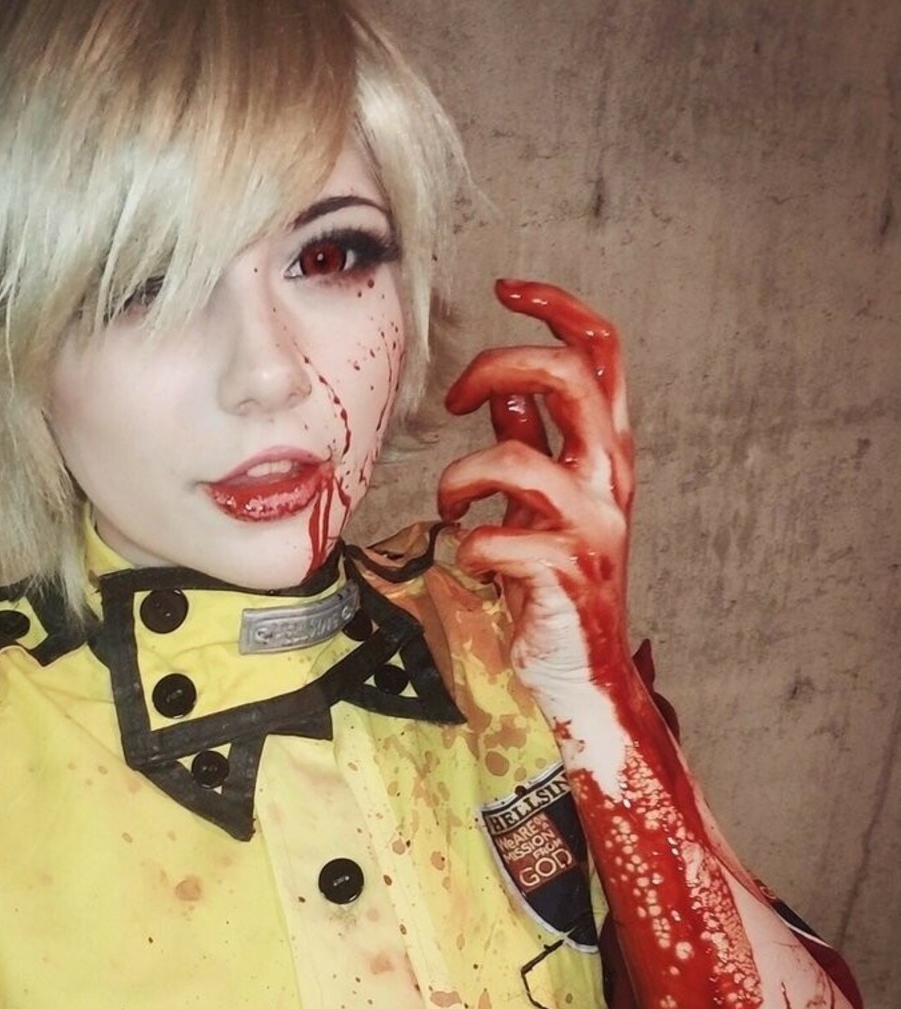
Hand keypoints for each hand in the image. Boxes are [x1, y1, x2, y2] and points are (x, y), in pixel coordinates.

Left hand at [437, 280, 634, 706]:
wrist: (580, 670)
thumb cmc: (556, 582)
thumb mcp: (544, 499)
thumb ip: (529, 442)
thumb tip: (501, 390)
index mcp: (607, 446)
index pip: (601, 347)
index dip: (555, 304)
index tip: (505, 287)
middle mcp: (610, 476)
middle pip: (568, 375)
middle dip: (498, 364)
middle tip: (457, 396)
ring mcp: (592, 525)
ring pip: (515, 461)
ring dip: (460, 477)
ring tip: (450, 504)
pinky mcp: (564, 572)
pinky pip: (493, 538)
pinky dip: (467, 546)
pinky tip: (471, 561)